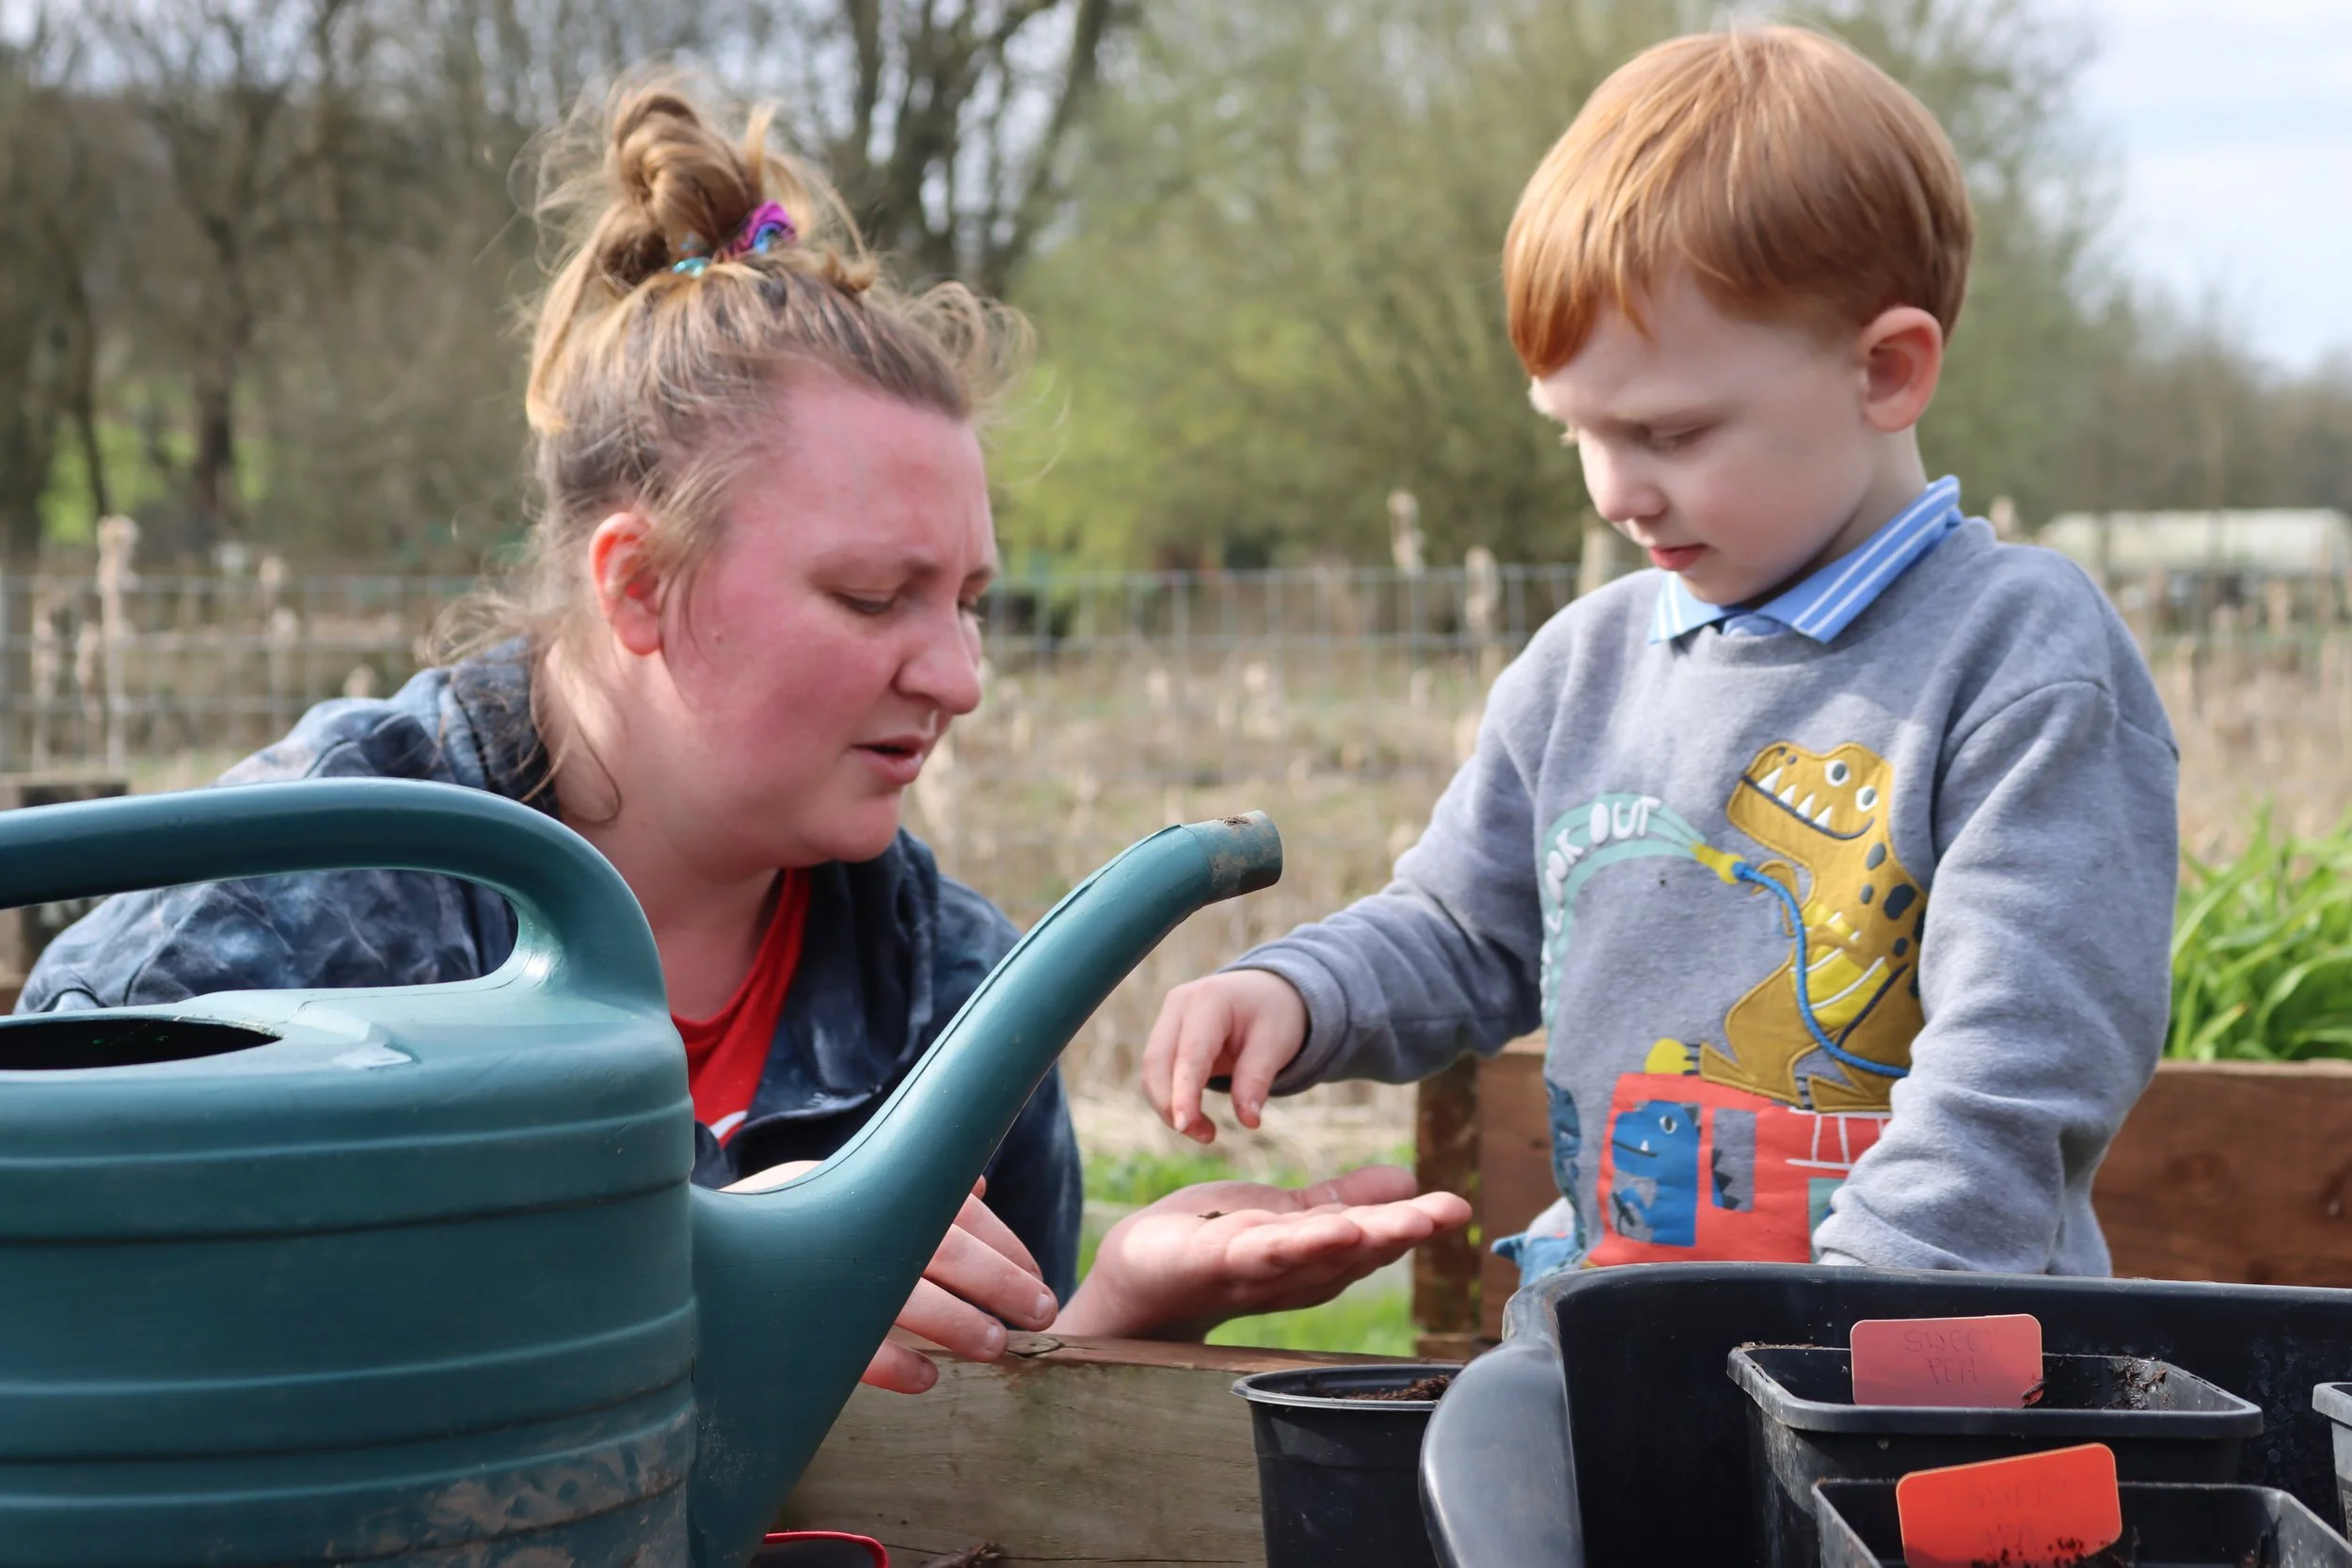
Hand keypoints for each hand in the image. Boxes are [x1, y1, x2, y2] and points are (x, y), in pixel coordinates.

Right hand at [726, 1163, 1058, 1393]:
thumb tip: (975, 1190)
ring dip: (956, 1320)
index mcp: (858, 1183)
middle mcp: (838, 1215)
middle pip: (935, 1243)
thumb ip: (905, 1196)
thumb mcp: (840, 1199)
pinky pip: (847, 1344)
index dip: (999, 1240)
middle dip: (998, 1278)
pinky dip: (891, 1362)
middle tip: (1042, 1312)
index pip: (945, 1204)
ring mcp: (810, 1264)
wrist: (679, 1258)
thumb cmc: (778, 1232)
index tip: (1036, 1273)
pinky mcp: (784, 1318)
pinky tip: (927, 1379)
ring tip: (995, 1346)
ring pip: (897, 1291)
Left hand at [1053, 1165, 1471, 1339]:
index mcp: (1313, 1258)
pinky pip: (1258, 1253)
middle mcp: (1291, 1273)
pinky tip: (1329, 1228)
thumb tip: (1408, 1180)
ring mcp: (1251, 1272)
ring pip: (1314, 1253)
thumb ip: (1344, 1200)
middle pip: (1352, 1252)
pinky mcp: (1211, 1261)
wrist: (1138, 1272)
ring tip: (1403, 1223)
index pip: (1369, 1241)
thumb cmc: (1211, 1242)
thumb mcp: (1287, 1216)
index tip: (1457, 1209)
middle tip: (1450, 1214)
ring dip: (1360, 1240)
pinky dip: (1295, 1244)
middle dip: (1401, 1234)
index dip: (1414, 1226)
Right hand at [1142, 968, 1308, 1143]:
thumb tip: (1249, 1121)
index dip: (1183, 1093)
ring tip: (1206, 1132)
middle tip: (1204, 1137)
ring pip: (1152, 1072)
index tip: (1185, 1128)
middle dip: (1170, 1105)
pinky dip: (1171, 1099)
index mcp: (1208, 1000)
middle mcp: (1178, 1005)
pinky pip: (1158, 1074)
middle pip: (1156, 1062)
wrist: (1266, 992)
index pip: (1189, 1053)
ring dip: (1169, 1107)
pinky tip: (1195, 1118)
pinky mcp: (1166, 1038)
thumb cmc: (1274, 1014)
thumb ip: (1257, 1079)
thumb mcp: (1276, 1043)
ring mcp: (1167, 1020)